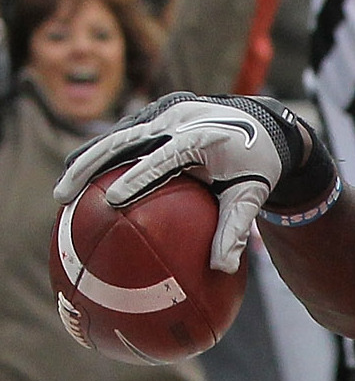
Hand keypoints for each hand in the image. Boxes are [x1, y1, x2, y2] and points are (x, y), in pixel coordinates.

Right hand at [54, 93, 332, 273]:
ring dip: (86, 158)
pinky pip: (124, 133)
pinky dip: (99, 153)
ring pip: (116, 134)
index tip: (112, 200)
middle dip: (89, 165)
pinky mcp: (157, 112)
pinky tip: (78, 177)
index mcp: (202, 137)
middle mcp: (179, 118)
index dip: (137, 177)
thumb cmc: (257, 166)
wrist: (265, 124)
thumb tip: (222, 269)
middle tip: (63, 196)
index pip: (164, 157)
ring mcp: (166, 111)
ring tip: (62, 191)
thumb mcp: (252, 196)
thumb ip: (237, 229)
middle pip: (125, 139)